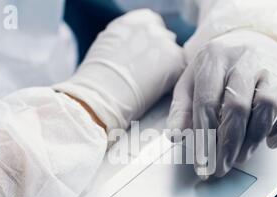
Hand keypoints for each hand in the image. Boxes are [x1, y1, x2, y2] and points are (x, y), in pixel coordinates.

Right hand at [54, 9, 184, 130]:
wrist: (100, 95)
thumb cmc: (97, 80)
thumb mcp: (106, 47)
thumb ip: (125, 40)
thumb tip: (133, 48)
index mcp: (132, 21)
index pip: (152, 23)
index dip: (150, 42)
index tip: (144, 57)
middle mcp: (149, 26)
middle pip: (165, 38)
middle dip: (159, 54)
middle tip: (148, 75)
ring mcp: (164, 41)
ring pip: (173, 54)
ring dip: (167, 67)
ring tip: (150, 85)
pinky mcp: (175, 60)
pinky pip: (180, 69)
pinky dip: (171, 80)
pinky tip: (157, 91)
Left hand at [167, 30, 276, 178]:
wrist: (252, 39)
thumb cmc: (217, 68)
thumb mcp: (191, 82)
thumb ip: (182, 110)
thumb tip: (176, 135)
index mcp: (214, 58)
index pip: (206, 103)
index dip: (203, 139)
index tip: (202, 165)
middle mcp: (245, 59)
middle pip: (237, 106)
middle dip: (228, 145)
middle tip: (221, 168)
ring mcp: (273, 67)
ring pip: (267, 105)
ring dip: (253, 139)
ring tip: (241, 156)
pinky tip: (272, 141)